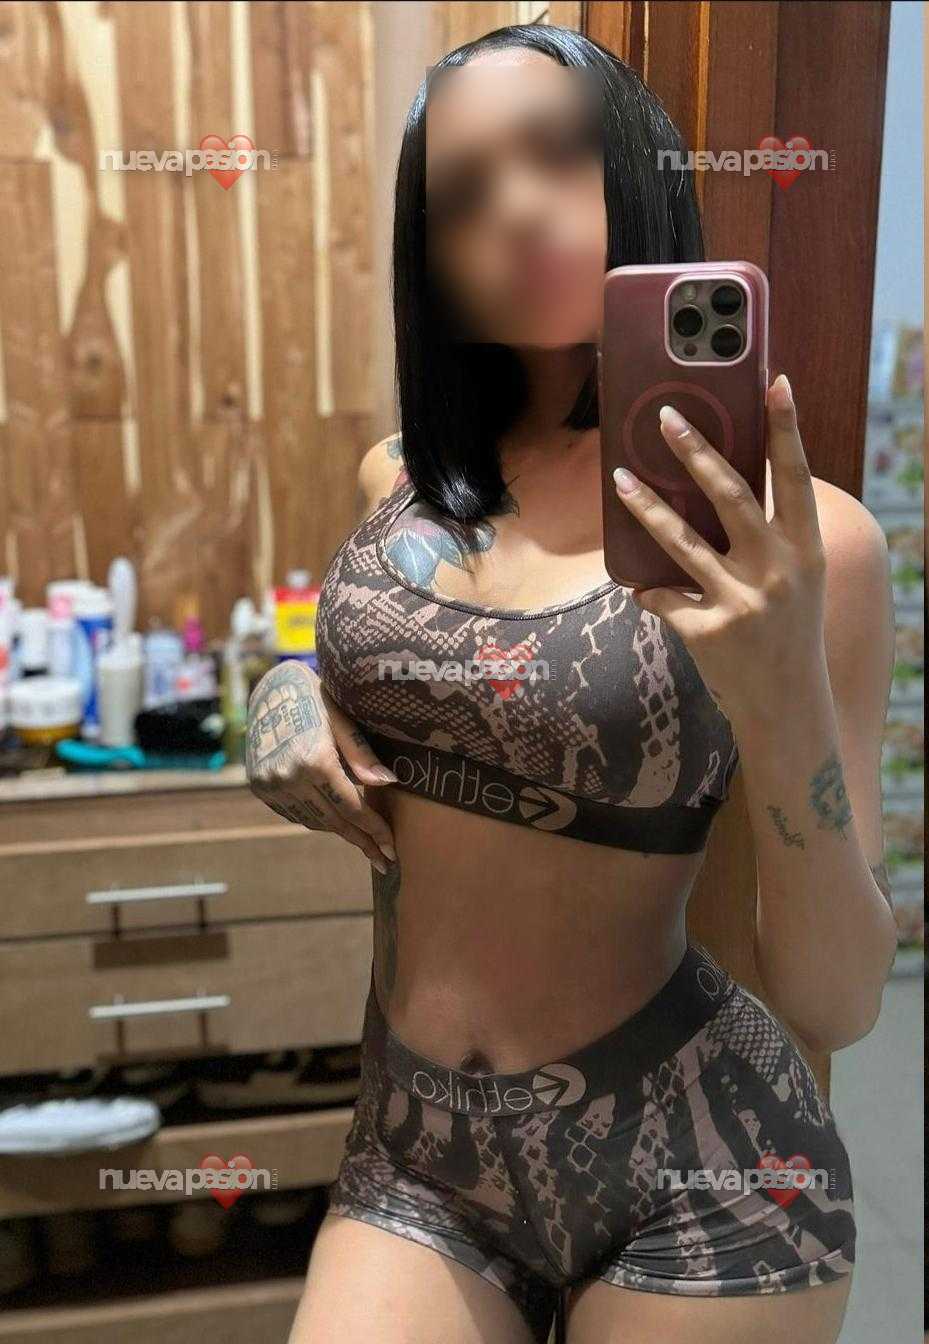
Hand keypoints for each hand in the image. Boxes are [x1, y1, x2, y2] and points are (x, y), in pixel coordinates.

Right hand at [245, 660, 397, 872]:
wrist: (269, 690)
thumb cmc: (316, 698)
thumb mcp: (343, 719)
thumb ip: (362, 754)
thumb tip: (389, 783)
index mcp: (315, 760)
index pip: (353, 808)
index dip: (376, 831)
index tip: (393, 850)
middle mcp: (290, 777)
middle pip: (335, 822)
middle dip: (363, 841)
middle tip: (384, 860)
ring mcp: (272, 785)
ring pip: (315, 822)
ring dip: (341, 832)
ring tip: (364, 840)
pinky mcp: (261, 788)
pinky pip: (296, 814)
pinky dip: (318, 819)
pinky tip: (335, 821)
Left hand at [611, 374, 826, 724]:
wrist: (787, 705)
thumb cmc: (789, 631)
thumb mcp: (798, 579)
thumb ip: (772, 535)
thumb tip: (722, 482)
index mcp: (805, 549)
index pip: (794, 476)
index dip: (786, 429)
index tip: (775, 383)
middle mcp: (777, 570)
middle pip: (729, 495)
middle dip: (694, 450)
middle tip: (665, 416)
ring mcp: (741, 601)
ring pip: (681, 540)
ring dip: (646, 505)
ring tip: (620, 477)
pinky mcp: (707, 631)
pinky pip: (663, 596)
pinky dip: (649, 590)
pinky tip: (640, 586)